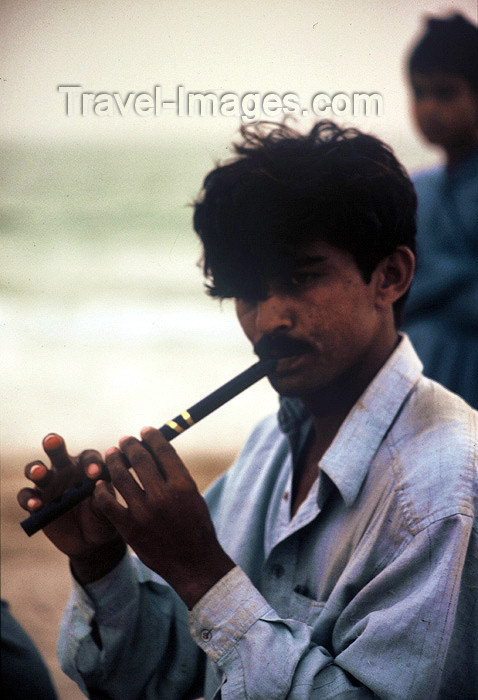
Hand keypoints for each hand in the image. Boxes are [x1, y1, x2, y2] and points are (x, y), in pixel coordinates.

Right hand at [17, 434, 125, 581]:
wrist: (91, 542)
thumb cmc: (103, 518)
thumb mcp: (108, 510)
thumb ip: (105, 497)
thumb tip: (101, 486)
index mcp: (88, 467)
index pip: (89, 457)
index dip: (91, 463)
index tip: (95, 473)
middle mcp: (66, 470)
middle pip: (57, 452)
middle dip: (54, 444)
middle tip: (53, 441)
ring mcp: (49, 484)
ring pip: (37, 470)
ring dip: (37, 469)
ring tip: (39, 473)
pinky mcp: (36, 501)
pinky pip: (27, 496)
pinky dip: (29, 499)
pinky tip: (36, 505)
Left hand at [94, 427, 234, 607]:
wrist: (194, 564)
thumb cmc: (196, 528)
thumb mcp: (193, 496)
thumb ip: (176, 475)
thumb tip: (157, 450)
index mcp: (183, 485)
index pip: (163, 451)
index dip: (152, 437)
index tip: (145, 431)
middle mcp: (164, 496)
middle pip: (140, 459)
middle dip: (130, 445)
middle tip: (124, 441)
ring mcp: (145, 512)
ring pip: (121, 477)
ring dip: (113, 461)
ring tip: (111, 455)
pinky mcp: (129, 528)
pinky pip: (107, 503)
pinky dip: (101, 490)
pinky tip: (100, 484)